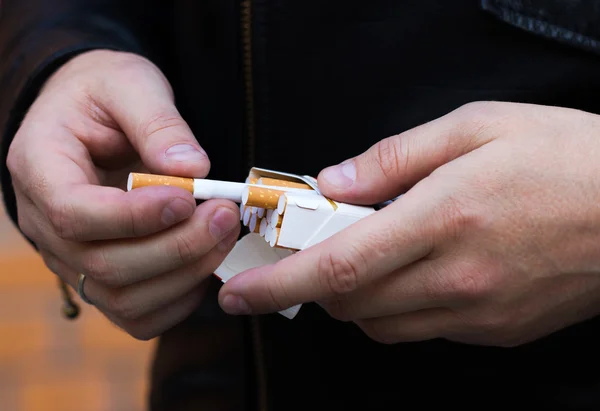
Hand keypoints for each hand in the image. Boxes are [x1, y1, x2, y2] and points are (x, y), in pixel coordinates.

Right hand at [7, 50, 239, 339]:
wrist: (91, 116)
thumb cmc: (104, 93)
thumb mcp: (128, 83)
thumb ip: (157, 122)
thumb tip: (193, 170)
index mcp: (39, 167)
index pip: (74, 213)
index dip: (134, 216)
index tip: (188, 200)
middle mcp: (46, 224)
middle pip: (104, 265)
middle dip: (177, 246)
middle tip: (225, 215)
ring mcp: (71, 259)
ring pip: (123, 298)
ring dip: (185, 272)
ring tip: (225, 232)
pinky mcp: (101, 277)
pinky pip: (137, 314)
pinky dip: (179, 299)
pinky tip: (206, 261)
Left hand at [218, 101, 599, 346]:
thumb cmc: (564, 155)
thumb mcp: (475, 128)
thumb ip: (392, 158)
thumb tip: (333, 184)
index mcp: (442, 218)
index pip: (335, 267)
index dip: (276, 286)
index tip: (236, 293)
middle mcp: (454, 277)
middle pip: (348, 302)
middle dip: (312, 283)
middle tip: (310, 249)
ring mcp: (477, 312)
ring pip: (380, 324)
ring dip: (352, 296)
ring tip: (367, 254)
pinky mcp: (496, 331)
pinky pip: (421, 329)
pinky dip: (396, 306)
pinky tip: (415, 271)